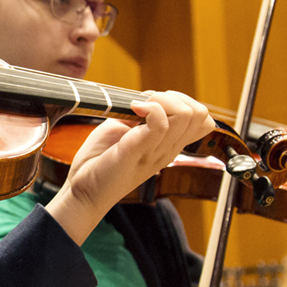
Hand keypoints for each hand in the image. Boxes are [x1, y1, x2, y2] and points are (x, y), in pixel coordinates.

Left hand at [46, 91, 217, 244]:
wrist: (83, 190)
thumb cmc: (101, 159)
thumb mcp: (125, 131)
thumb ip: (140, 116)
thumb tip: (146, 99)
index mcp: (169, 146)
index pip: (203, 120)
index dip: (183, 102)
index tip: (155, 102)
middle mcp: (169, 150)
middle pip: (200, 114)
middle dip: (173, 97)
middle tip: (145, 102)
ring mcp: (156, 152)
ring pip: (185, 115)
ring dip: (160, 99)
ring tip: (137, 106)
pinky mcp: (137, 151)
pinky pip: (160, 124)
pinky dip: (148, 107)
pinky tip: (131, 108)